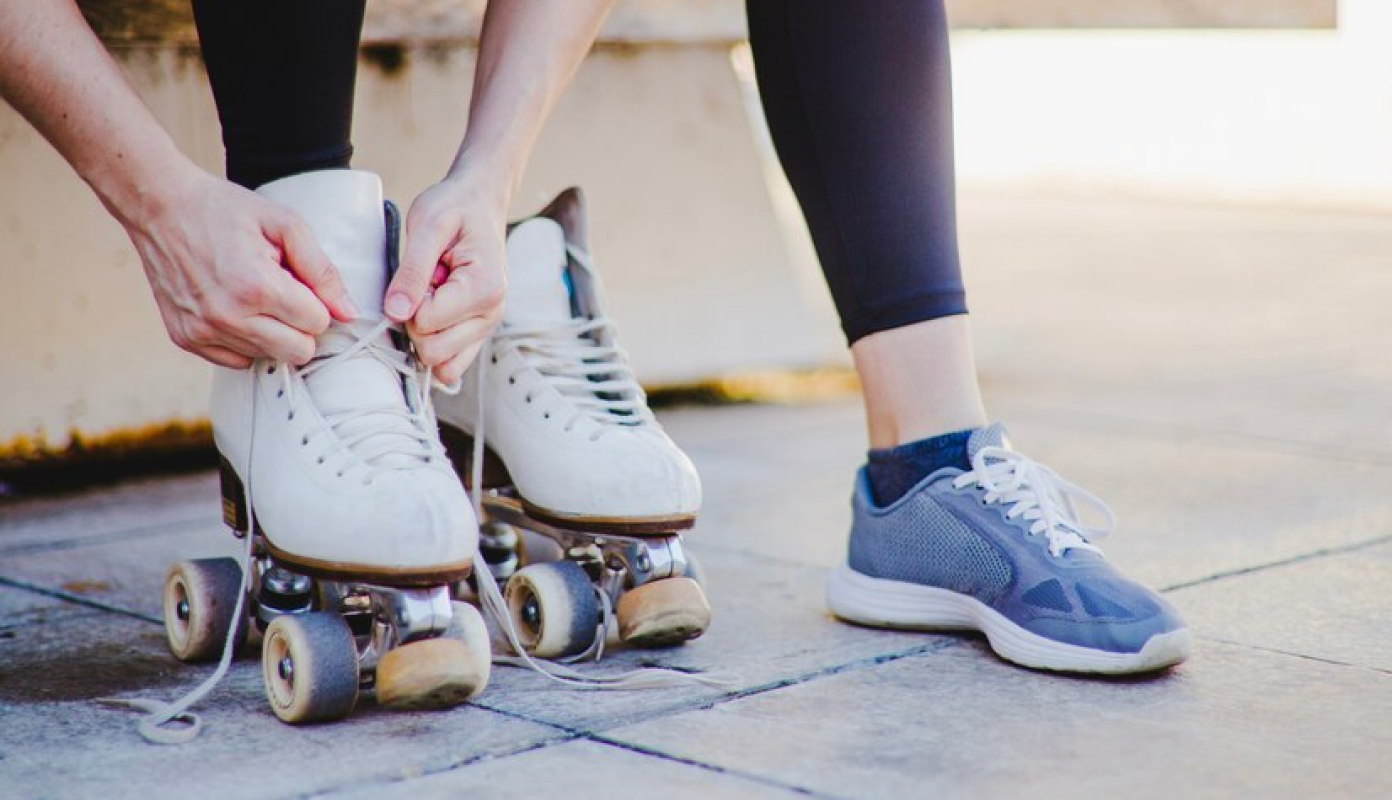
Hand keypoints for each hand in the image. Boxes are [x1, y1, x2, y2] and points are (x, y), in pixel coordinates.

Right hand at [126, 172, 357, 368]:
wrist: (160, 207)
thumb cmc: (225, 211)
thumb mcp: (285, 225)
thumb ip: (323, 271)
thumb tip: (349, 313)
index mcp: (257, 287)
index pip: (318, 324)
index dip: (316, 303)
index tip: (299, 283)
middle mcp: (228, 317)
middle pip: (298, 352)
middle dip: (300, 326)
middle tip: (284, 295)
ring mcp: (203, 331)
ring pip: (268, 358)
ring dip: (271, 332)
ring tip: (252, 295)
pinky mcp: (185, 339)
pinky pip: (236, 361)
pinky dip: (243, 340)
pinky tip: (234, 308)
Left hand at [390, 175, 507, 383]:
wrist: (479, 202)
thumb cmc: (455, 208)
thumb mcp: (427, 226)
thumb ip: (412, 271)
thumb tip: (396, 313)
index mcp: (484, 288)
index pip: (426, 323)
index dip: (409, 301)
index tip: (419, 273)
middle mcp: (492, 314)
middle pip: (434, 351)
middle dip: (415, 323)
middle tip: (424, 285)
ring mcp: (486, 326)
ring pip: (442, 365)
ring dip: (425, 335)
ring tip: (431, 297)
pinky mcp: (478, 333)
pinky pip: (451, 366)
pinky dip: (434, 345)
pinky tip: (432, 315)